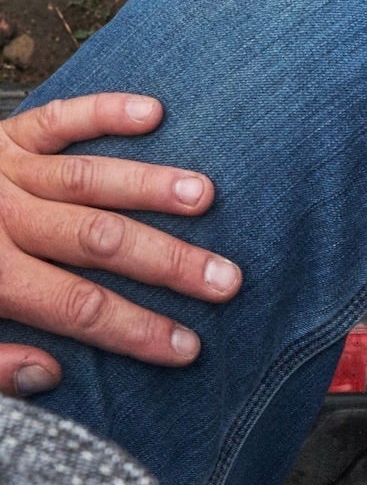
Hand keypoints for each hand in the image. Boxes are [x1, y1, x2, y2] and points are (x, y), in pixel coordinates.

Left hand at [0, 93, 241, 394]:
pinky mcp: (4, 136)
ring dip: (151, 187)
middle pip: (98, 241)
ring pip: (88, 180)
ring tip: (205, 196)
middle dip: (168, 262)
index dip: (135, 330)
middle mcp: (2, 218)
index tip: (188, 348)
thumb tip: (49, 372)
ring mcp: (4, 170)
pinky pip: (56, 120)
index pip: (77, 307)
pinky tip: (153, 112)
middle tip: (226, 280)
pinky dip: (103, 112)